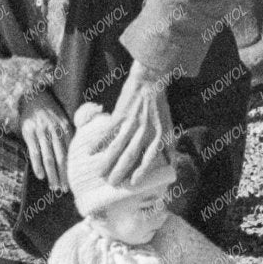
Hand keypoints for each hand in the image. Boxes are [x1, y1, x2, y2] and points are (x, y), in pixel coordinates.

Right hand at [18, 91, 71, 190]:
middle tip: (64, 190)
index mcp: (66, 128)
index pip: (70, 153)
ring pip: (48, 157)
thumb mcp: (64, 119)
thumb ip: (70, 134)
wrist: (33, 96)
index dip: (71, 169)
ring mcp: (42, 132)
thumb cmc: (50, 111)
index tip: (74, 182)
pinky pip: (34, 152)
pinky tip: (40, 176)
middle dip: (63, 175)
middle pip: (61, 158)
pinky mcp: (29, 133)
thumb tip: (78, 151)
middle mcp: (55, 131)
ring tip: (54, 186)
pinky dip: (37, 165)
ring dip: (52, 174)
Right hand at [97, 60, 173, 187]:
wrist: (150, 80)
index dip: (142, 171)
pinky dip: (98, 142)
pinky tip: (90, 152)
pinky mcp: (120, 115)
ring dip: (107, 161)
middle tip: (112, 183)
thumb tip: (172, 164)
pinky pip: (107, 132)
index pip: (150, 157)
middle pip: (131, 156)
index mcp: (159, 134)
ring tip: (99, 173)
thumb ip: (168, 145)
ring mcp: (132, 123)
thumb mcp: (168, 125)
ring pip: (117, 147)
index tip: (133, 183)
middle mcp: (145, 130)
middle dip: (120, 171)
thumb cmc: (159, 105)